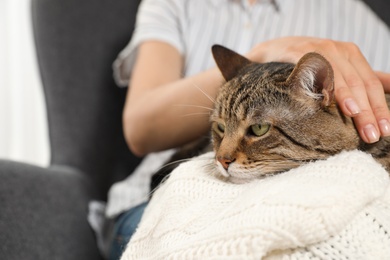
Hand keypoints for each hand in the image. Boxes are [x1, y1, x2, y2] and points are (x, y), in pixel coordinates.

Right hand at [247, 37, 389, 142]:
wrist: (273, 51)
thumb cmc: (307, 64)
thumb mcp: (337, 68)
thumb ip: (363, 78)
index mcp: (351, 55)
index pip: (372, 84)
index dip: (380, 108)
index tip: (385, 131)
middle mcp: (338, 50)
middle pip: (359, 84)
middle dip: (368, 111)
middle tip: (372, 135)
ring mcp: (319, 49)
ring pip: (340, 78)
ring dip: (350, 100)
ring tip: (357, 118)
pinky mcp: (299, 52)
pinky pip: (314, 70)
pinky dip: (323, 84)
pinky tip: (327, 101)